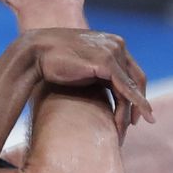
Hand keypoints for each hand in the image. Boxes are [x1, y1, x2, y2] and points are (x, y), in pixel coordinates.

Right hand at [15, 26, 154, 132]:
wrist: (34, 53)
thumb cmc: (52, 62)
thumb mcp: (82, 68)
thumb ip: (96, 73)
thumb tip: (101, 91)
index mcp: (111, 43)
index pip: (131, 71)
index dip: (135, 92)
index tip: (132, 113)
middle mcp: (116, 44)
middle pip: (136, 78)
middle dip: (138, 103)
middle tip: (134, 124)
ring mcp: (113, 51)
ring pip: (131, 86)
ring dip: (132, 110)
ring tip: (125, 130)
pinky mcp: (106, 61)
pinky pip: (125, 88)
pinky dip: (132, 105)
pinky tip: (130, 121)